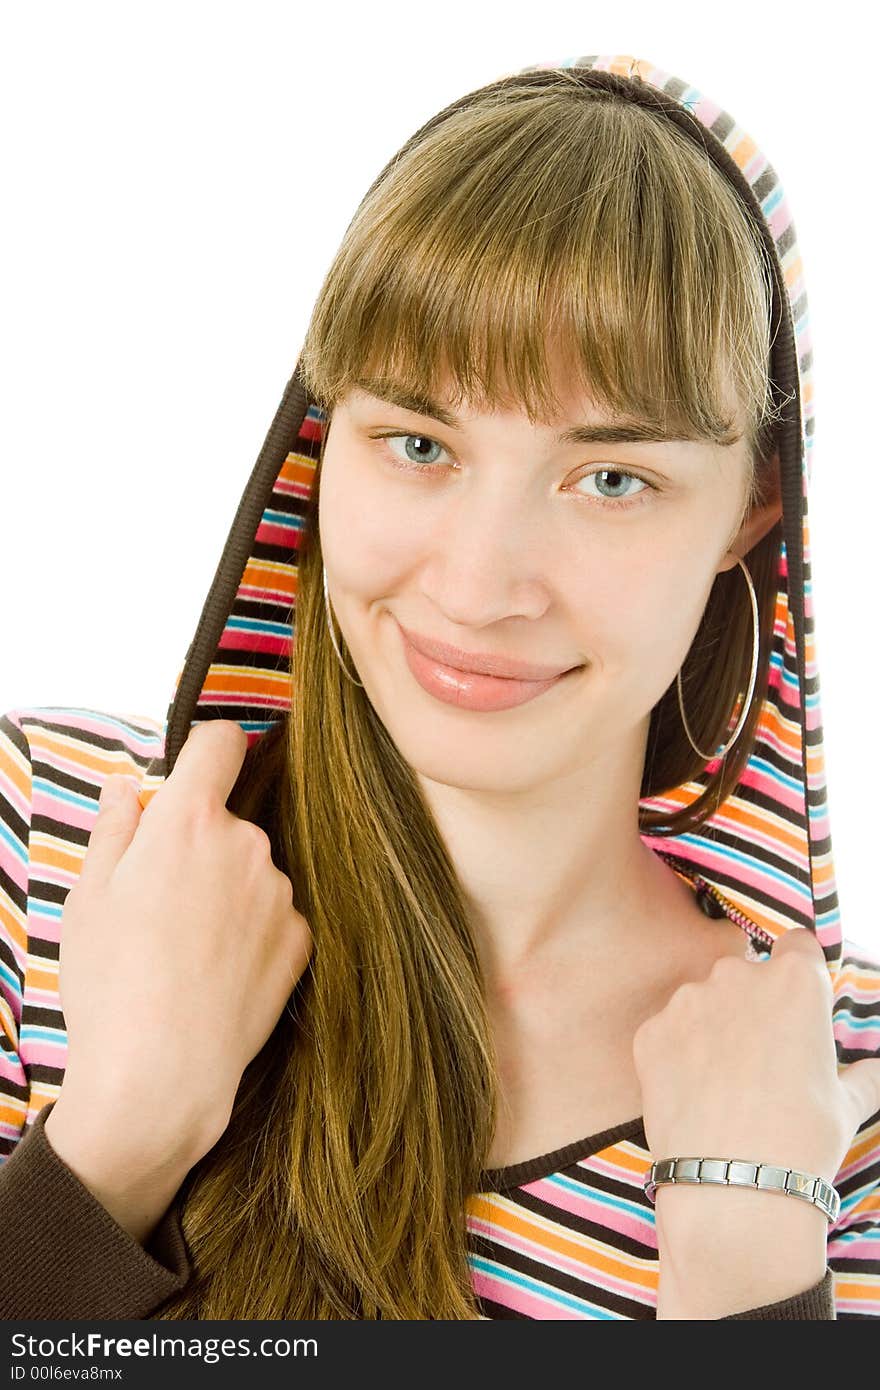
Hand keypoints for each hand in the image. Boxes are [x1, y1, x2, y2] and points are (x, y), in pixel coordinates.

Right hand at [52, 719, 313, 1165]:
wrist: (161, 1074)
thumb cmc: (111, 982)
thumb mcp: (88, 896)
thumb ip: (115, 827)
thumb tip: (130, 785)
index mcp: (189, 822)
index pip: (218, 743)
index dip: (205, 750)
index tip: (194, 770)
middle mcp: (246, 845)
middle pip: (228, 821)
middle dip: (199, 845)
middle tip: (159, 902)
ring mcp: (279, 893)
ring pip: (250, 871)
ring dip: (227, 891)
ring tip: (184, 950)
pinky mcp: (300, 938)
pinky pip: (273, 916)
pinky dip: (251, 932)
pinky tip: (216, 972)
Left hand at [632, 925, 879, 1189]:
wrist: (735, 1187)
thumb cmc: (803, 1141)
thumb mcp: (848, 1105)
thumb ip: (862, 1075)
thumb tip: (874, 1070)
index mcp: (794, 981)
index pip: (797, 944)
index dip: (798, 970)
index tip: (795, 1001)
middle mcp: (737, 976)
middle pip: (744, 972)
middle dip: (750, 1004)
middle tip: (759, 1058)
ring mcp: (688, 1001)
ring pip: (702, 1001)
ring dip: (711, 1027)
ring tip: (723, 1083)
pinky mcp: (650, 1031)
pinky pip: (667, 1032)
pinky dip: (676, 1055)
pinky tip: (692, 1095)